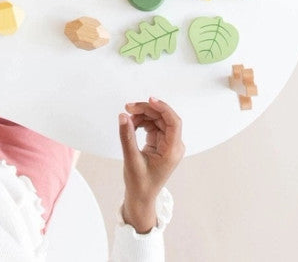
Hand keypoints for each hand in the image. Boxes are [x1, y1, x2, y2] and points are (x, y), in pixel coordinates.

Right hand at [118, 97, 184, 232]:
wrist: (141, 197)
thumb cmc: (140, 184)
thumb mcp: (131, 160)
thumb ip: (127, 137)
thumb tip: (123, 116)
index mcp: (172, 151)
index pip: (174, 122)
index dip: (163, 108)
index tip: (149, 100)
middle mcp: (173, 146)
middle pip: (164, 119)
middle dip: (147, 110)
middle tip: (128, 107)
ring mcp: (168, 144)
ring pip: (158, 121)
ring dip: (143, 116)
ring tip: (128, 118)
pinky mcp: (160, 144)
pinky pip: (154, 126)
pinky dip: (142, 123)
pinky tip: (132, 124)